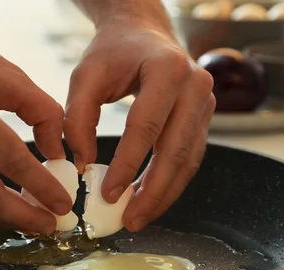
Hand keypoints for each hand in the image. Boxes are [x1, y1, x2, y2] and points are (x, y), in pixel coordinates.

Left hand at [63, 22, 214, 231]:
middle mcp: (196, 86)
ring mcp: (206, 104)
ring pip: (188, 161)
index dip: (127, 165)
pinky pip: (190, 159)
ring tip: (138, 217)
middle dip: (152, 192)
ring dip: (164, 195)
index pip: (146, 127)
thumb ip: (77, 118)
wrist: (143, 34)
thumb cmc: (114, 53)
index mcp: (167, 69)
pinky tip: (151, 200)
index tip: (107, 194)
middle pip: (175, 151)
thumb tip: (81, 163)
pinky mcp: (204, 119)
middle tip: (130, 220)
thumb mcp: (86, 76)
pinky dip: (171, 183)